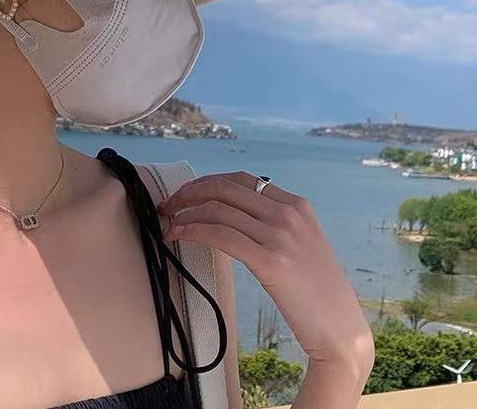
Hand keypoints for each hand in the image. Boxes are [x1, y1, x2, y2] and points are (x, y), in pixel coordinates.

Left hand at [157, 171, 374, 370]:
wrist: (341, 330)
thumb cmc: (317, 292)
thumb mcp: (301, 243)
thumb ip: (274, 223)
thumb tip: (231, 213)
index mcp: (296, 204)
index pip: (241, 179)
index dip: (207, 182)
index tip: (186, 194)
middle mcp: (288, 213)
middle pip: (225, 187)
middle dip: (189, 193)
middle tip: (168, 206)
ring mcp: (281, 235)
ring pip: (218, 209)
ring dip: (185, 214)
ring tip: (168, 224)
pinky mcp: (271, 260)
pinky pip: (221, 235)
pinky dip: (193, 231)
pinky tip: (179, 236)